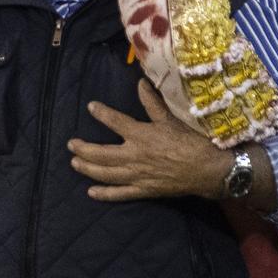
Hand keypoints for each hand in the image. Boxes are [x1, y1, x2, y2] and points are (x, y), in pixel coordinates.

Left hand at [70, 80, 228, 201]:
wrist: (205, 169)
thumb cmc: (189, 141)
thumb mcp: (171, 119)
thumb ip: (153, 102)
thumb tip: (140, 83)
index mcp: (141, 135)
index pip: (115, 122)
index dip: (101, 113)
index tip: (90, 107)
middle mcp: (134, 156)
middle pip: (102, 153)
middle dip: (84, 148)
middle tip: (71, 144)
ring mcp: (136, 175)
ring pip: (105, 173)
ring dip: (88, 168)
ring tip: (75, 163)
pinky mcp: (142, 190)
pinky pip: (119, 193)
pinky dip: (104, 193)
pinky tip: (91, 192)